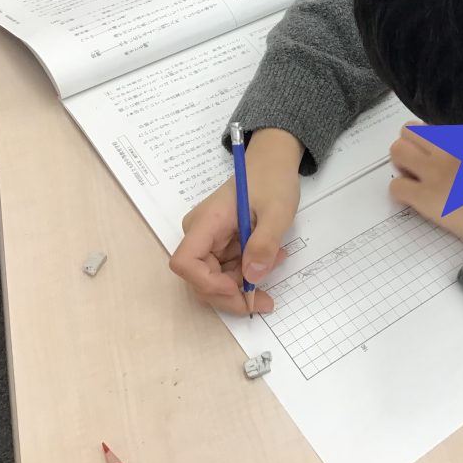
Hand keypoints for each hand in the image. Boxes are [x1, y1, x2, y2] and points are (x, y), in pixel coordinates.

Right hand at [169, 128, 303, 313]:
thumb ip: (264, 243)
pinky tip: (271, 258)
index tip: (238, 290)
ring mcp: (208, 239)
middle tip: (266, 300)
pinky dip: (247, 272)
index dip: (207, 284)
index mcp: (206, 222)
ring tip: (277, 262)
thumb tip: (252, 277)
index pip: (185, 262)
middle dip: (231, 294)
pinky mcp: (220, 243)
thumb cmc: (273, 180)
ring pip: (215, 278)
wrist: (273, 162)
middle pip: (200, 278)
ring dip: (244, 283)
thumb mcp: (277, 211)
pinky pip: (227, 268)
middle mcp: (200, 233)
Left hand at [388, 123, 462, 247]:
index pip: (433, 125)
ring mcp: (433, 173)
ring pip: (396, 151)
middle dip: (410, 144)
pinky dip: (401, 192)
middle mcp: (446, 150)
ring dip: (401, 163)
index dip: (430, 138)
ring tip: (412, 175)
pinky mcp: (423, 198)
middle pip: (409, 131)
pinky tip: (413, 198)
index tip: (434, 148)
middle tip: (417, 160)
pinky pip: (396, 187)